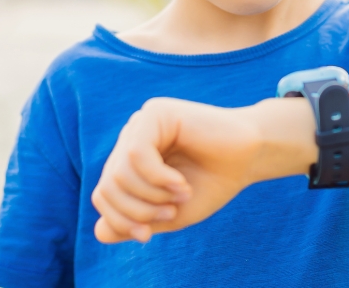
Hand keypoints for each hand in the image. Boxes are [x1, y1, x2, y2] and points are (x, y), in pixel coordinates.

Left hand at [91, 97, 308, 243]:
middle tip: (170, 214)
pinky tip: (181, 183)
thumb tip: (99, 232)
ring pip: (120, 172)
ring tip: (181, 196)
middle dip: (136, 211)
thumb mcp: (169, 214)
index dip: (119, 220)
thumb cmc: (212, 183)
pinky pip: (137, 153)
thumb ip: (135, 223)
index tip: (147, 235)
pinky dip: (158, 178)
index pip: (103, 193)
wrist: (250, 158)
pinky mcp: (156, 112)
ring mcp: (141, 124)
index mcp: (129, 162)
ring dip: (151, 195)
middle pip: (108, 184)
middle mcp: (131, 140)